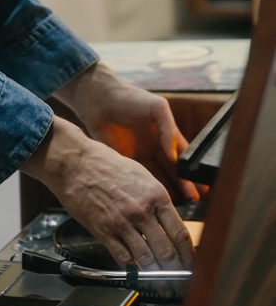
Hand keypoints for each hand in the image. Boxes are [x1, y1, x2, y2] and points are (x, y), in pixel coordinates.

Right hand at [21, 117, 194, 294]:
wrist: (75, 163)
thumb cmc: (106, 165)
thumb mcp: (141, 176)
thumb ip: (156, 199)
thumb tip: (166, 220)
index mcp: (157, 195)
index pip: (180, 233)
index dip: (188, 254)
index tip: (191, 264)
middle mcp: (142, 211)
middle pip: (166, 250)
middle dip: (175, 270)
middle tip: (179, 281)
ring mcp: (122, 223)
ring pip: (146, 258)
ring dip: (156, 275)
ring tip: (161, 284)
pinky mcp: (103, 230)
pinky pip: (122, 257)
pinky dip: (131, 268)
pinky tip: (135, 272)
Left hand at [54, 62, 200, 201]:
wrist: (100, 100)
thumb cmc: (131, 98)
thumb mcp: (157, 108)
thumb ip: (169, 130)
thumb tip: (175, 155)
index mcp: (165, 136)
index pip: (183, 158)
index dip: (193, 172)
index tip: (205, 187)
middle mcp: (153, 148)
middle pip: (172, 172)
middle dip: (184, 187)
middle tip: (195, 203)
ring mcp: (137, 156)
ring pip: (155, 178)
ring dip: (165, 191)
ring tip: (176, 207)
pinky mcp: (121, 161)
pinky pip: (134, 178)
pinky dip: (143, 188)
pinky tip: (151, 199)